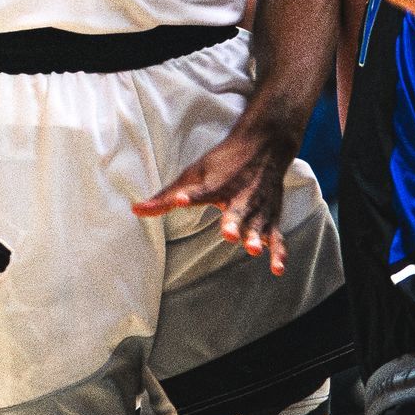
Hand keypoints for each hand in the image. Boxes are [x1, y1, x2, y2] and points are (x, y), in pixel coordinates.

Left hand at [132, 99, 298, 274]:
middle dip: (233, 223)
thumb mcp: (194, 174)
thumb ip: (167, 197)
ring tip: (253, 249)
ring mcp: (258, 208)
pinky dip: (279, 252)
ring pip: (258, 224)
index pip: (199, 191)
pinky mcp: (271, 217)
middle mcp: (240, 196)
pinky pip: (277, 237)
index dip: (187, 196)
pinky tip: (277, 269)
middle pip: (236, 211)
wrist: (264, 145)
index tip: (179, 200)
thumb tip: (136, 210)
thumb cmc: (224, 163)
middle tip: (229, 233)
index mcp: (217, 184)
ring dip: (256, 236)